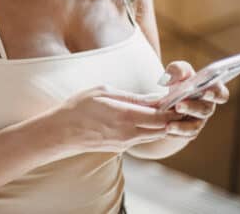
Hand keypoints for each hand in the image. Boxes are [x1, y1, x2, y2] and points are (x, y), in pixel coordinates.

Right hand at [57, 85, 183, 153]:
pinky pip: (141, 137)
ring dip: (161, 123)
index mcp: (125, 116)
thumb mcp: (103, 92)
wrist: (61, 132)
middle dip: (172, 116)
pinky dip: (148, 128)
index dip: (173, 108)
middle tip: (175, 102)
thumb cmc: (78, 107)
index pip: (161, 116)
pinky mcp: (121, 148)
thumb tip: (154, 99)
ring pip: (154, 134)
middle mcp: (129, 133)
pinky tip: (144, 117)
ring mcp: (125, 143)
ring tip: (162, 108)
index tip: (178, 97)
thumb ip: (131, 97)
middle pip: (163, 128)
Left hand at [156, 61, 229, 138]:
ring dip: (182, 127)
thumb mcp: (178, 71)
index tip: (205, 92)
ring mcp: (199, 120)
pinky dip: (175, 134)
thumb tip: (167, 79)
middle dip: (192, 108)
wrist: (171, 99)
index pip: (221, 94)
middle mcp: (207, 107)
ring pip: (194, 127)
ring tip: (168, 126)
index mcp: (211, 90)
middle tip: (178, 106)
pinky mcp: (189, 131)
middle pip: (205, 110)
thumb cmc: (180, 81)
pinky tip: (165, 131)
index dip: (216, 94)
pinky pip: (184, 135)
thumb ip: (177, 70)